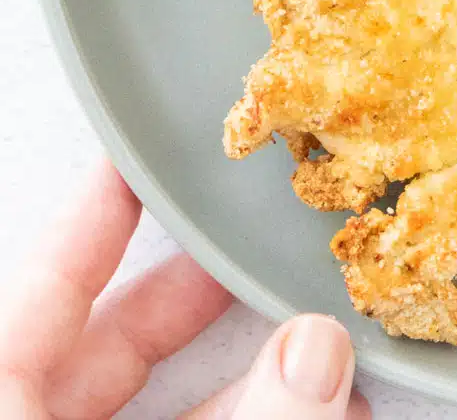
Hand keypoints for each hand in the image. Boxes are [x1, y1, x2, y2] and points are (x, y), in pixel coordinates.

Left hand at [0, 161, 369, 418]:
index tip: (136, 159)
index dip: (92, 215)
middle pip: (107, 345)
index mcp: (4, 409)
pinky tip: (326, 416)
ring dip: (255, 381)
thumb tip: (318, 347)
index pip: (42, 287)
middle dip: (196, 293)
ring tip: (328, 351)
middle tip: (253, 245)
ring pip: (162, 413)